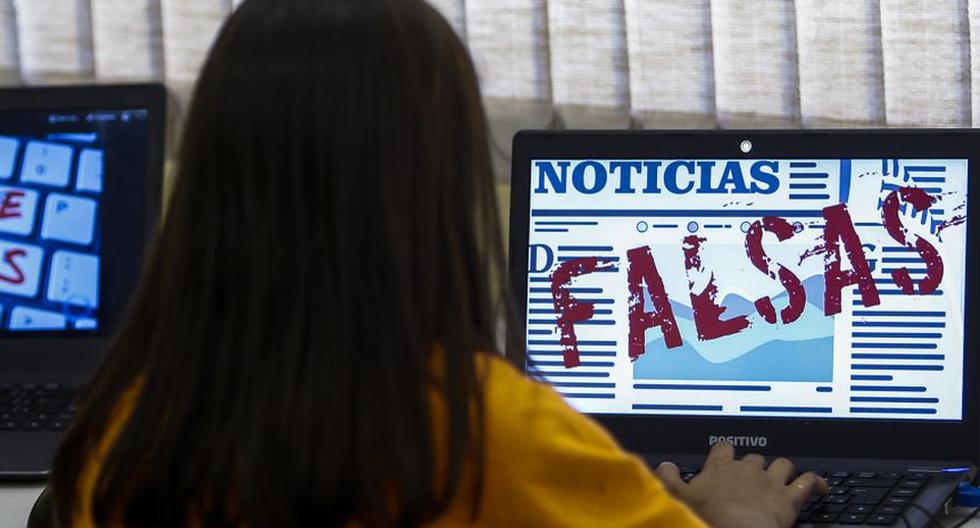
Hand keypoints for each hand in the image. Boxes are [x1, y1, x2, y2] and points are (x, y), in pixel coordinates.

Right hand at [655, 442, 827, 527]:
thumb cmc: (708, 515)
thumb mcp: (678, 497)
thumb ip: (670, 479)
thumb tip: (664, 466)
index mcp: (720, 468)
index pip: (724, 448)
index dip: (726, 453)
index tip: (726, 458)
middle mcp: (747, 469)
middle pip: (754, 457)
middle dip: (755, 465)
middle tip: (753, 477)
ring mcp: (770, 482)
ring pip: (782, 464)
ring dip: (784, 469)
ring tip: (783, 477)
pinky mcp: (790, 497)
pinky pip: (809, 482)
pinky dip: (817, 483)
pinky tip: (820, 487)